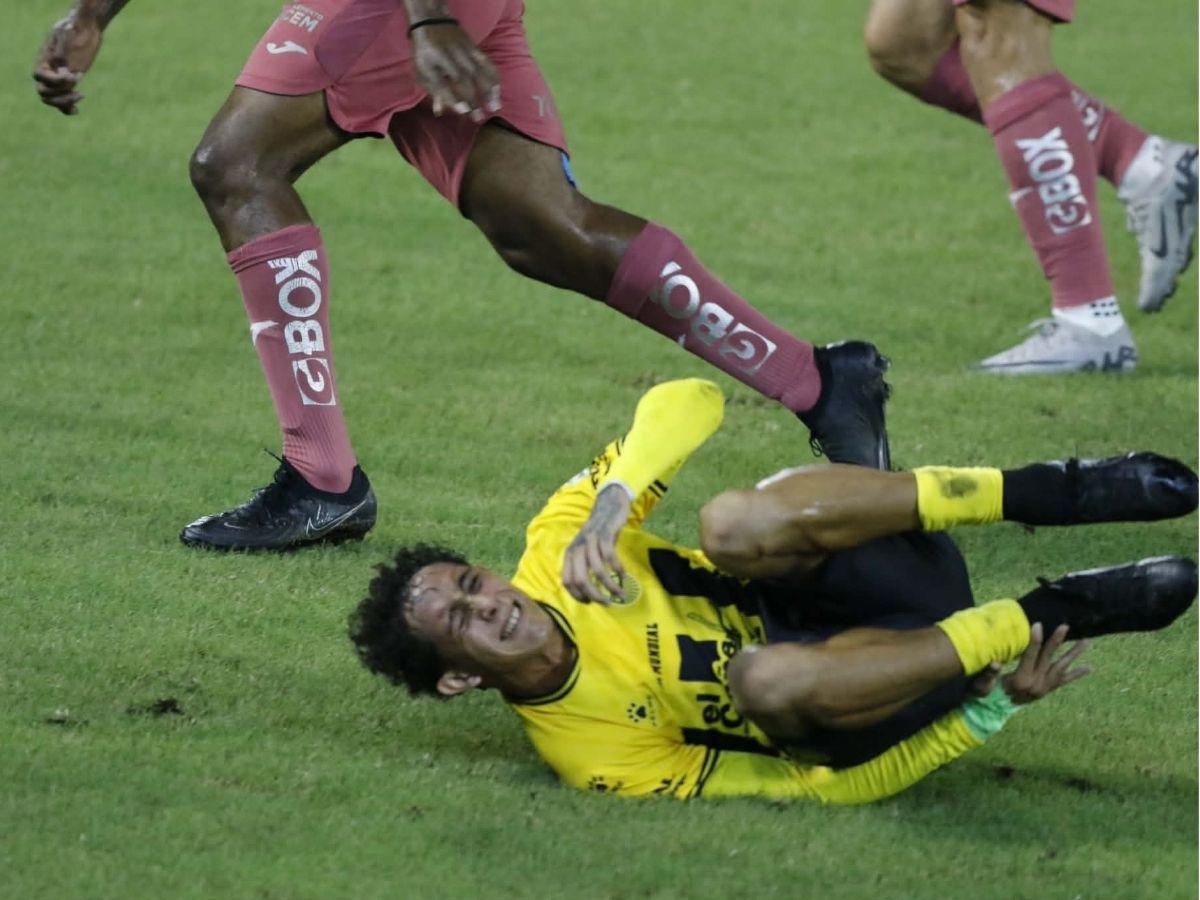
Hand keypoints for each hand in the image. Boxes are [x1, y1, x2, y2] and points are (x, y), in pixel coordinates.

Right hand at [33, 10, 102, 114]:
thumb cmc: (74, 27)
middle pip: (44, 92)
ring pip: (51, 99)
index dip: (54, 80)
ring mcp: (58, 78)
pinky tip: (76, 111)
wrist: (85, 29)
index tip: (72, 75)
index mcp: (43, 59)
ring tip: (81, 95)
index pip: (39, 76)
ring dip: (64, 102)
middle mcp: (48, 71)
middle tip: (79, 88)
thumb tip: (61, 66)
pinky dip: (67, 108)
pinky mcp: (69, 83)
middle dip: (60, 94)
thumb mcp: (66, 32)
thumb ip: (62, 49)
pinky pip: (62, 101)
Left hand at [409, 23, 500, 120]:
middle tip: (479, 118)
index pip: (442, 82)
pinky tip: (497, 90)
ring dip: (488, 90)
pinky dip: (493, 77)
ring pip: (478, 71)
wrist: (432, 20)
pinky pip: (486, 62)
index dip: (453, 98)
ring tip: (495, 106)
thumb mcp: (421, 70)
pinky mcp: (473, 47)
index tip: (463, 111)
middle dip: (473, 99)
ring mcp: (462, 50)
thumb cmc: (425, 51)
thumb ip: (432, 90)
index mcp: (431, 61)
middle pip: (463, 79)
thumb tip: (440, 112)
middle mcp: (448, 55)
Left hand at [562, 485, 630, 603]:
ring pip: (598, 570)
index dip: (578, 596)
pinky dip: (618, 569)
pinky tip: (623, 575)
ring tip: (621, 594)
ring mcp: (590, 541)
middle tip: (608, 603)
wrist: (608, 507)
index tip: (592, 602)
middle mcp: (577, 548)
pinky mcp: (604, 535)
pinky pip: (610, 557)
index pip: (567, 582)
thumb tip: (589, 593)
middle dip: (595, 595)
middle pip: (580, 580)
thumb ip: (584, 567)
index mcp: (569, 555)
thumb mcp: (587, 551)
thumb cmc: (599, 535)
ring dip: (610, 586)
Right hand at [991, 623, 1091, 703]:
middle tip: (1065, 626)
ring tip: (1086, 641)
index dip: (1034, 640)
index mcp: (1021, 680)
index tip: (1038, 624)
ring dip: (1074, 654)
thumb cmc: (989, 692)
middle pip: (1048, 658)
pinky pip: (1064, 680)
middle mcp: (1036, 683)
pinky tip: (1089, 668)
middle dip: (1056, 641)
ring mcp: (1044, 687)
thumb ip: (990, 673)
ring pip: (1061, 667)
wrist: (996, 709)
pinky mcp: (1048, 689)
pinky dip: (1076, 673)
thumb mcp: (985, 683)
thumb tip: (994, 663)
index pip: (1030, 656)